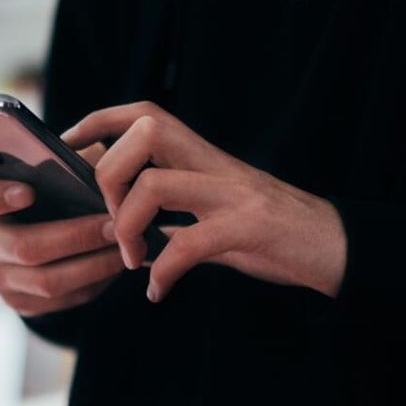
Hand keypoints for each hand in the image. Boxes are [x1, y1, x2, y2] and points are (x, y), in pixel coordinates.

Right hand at [0, 145, 123, 315]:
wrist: (53, 238)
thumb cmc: (55, 191)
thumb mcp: (56, 168)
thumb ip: (64, 160)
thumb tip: (91, 160)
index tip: (28, 191)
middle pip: (22, 247)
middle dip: (75, 237)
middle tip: (113, 225)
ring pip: (46, 280)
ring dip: (93, 264)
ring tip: (124, 246)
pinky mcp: (20, 301)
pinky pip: (60, 300)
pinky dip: (94, 282)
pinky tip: (115, 264)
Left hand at [62, 102, 346, 301]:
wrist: (337, 248)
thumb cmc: (272, 233)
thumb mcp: (215, 215)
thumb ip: (174, 215)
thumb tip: (123, 227)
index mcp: (202, 157)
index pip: (143, 114)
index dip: (98, 122)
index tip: (68, 148)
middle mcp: (214, 164)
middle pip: (144, 132)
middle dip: (108, 175)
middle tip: (110, 222)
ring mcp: (233, 193)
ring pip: (156, 184)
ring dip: (129, 227)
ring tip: (132, 260)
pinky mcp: (250, 227)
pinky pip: (190, 243)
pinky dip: (164, 271)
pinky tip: (159, 291)